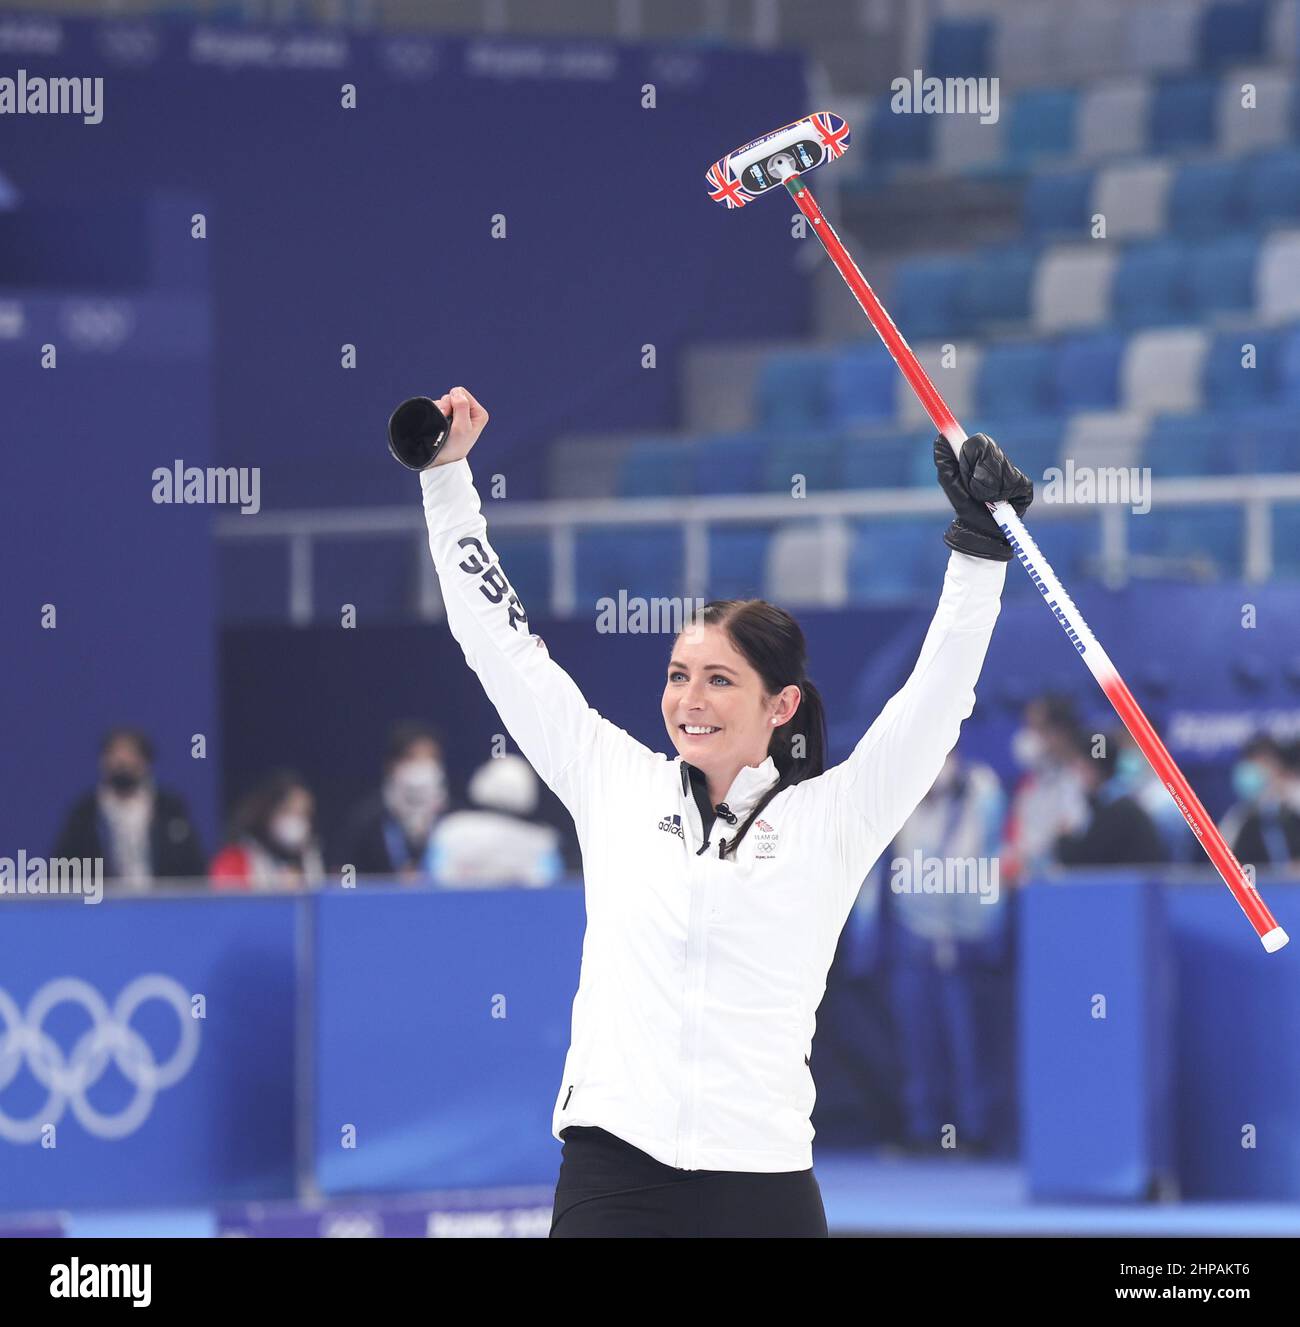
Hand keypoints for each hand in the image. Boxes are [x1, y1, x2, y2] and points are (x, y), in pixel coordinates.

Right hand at [431, 386, 489, 465]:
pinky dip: (434, 413)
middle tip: (445, 421)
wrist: (440, 460)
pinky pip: (437, 406)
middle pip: (452, 395)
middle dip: (445, 406)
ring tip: (441, 425)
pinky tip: (436, 424)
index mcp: (478, 413)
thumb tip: (457, 392)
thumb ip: (462, 407)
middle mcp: (469, 411)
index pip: (461, 393)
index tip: (452, 417)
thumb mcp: (462, 427)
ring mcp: (457, 414)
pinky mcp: (447, 417)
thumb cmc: (453, 446)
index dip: (453, 402)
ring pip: (443, 400)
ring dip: (439, 410)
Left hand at [933, 433, 1032, 561]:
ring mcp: (1014, 473)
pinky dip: (1001, 495)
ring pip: (1001, 469)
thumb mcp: (950, 483)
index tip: (963, 469)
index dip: (969, 455)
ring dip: (987, 488)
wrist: (981, 531)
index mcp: (982, 457)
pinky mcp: (1025, 487)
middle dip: (976, 474)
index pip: (980, 441)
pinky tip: (999, 503)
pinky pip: (1014, 484)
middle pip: (991, 451)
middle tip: (973, 490)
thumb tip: (940, 438)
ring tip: (985, 499)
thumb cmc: (964, 507)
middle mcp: (1000, 462)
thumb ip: (946, 460)